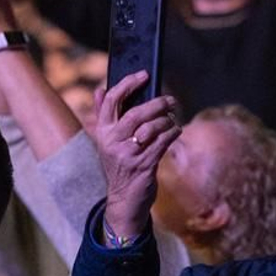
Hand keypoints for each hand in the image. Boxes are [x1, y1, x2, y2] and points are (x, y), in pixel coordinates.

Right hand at [93, 71, 179, 239]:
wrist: (123, 200)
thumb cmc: (120, 166)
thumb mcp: (108, 142)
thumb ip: (104, 115)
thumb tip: (99, 89)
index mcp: (103, 132)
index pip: (110, 101)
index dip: (127, 84)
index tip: (143, 74)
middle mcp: (112, 143)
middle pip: (134, 114)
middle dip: (156, 104)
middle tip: (170, 100)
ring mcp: (127, 155)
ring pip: (150, 128)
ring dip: (166, 121)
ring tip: (172, 120)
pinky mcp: (143, 166)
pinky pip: (162, 143)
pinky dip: (172, 133)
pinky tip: (176, 131)